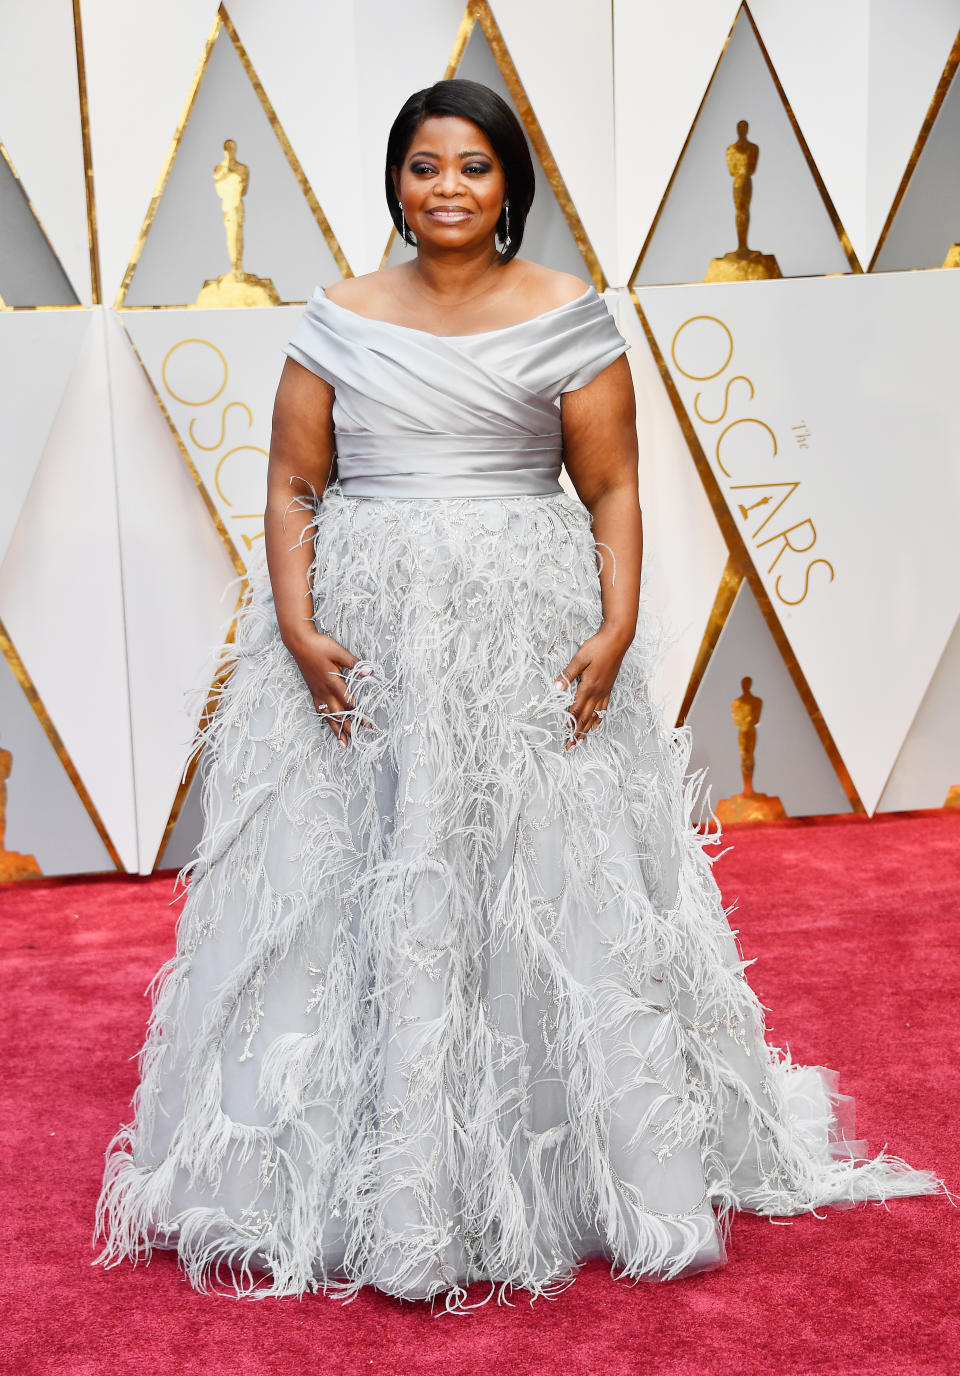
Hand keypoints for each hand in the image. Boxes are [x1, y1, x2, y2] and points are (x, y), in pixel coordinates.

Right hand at [290, 631, 372, 747]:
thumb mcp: (339, 651)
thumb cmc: (319, 646)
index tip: (368, 724)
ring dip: (336, 730)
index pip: (348, 703)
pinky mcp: (313, 691)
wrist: (299, 643)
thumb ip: (355, 663)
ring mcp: (317, 692)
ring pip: (328, 715)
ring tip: (343, 744)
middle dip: (348, 728)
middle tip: (358, 740)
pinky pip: (319, 710)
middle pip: (338, 714)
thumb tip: (370, 671)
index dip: (359, 715)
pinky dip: (324, 720)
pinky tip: (326, 727)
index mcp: (332, 682)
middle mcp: (324, 691)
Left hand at [554, 626, 630, 750]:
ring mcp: (604, 691)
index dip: (569, 723)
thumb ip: (568, 674)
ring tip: (580, 741)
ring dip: (586, 730)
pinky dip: (598, 719)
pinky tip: (596, 725)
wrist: (617, 640)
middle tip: (570, 747)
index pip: (576, 710)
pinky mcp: (609, 688)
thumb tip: (556, 688)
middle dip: (577, 733)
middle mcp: (597, 692)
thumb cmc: (598, 647)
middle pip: (585, 718)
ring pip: (594, 716)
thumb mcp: (580, 658)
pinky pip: (604, 708)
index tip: (563, 734)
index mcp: (588, 686)